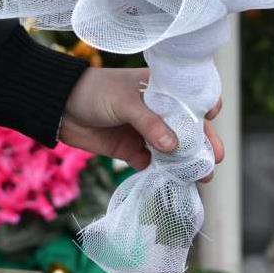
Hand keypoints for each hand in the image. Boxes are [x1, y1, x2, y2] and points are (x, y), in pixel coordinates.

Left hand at [61, 67, 224, 180]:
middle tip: (213, 160)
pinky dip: (163, 174)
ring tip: (201, 177)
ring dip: (186, 163)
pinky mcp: (131, 151)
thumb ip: (149, 123)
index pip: (190, 97)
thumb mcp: (125, 102)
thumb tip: (174, 147)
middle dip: (202, 144)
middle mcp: (157, 111)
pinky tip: (174, 183)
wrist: (59, 108)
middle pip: (187, 128)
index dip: (205, 105)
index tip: (211, 116)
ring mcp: (145, 132)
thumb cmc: (95, 92)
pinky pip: (153, 164)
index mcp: (160, 90)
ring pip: (173, 150)